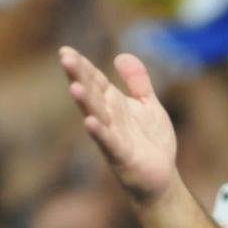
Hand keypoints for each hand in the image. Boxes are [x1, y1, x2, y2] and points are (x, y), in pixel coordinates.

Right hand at [59, 47, 177, 202]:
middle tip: (65, 58)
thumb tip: (121, 55)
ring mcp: (113, 136)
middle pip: (92, 93)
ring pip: (96, 116)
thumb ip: (137, 81)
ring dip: (85, 103)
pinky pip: (108, 142)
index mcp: (114, 103)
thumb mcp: (148, 105)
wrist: (162, 176)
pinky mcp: (121, 155)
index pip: (95, 81)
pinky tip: (89, 122)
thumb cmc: (151, 141)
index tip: (66, 50)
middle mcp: (109, 117)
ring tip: (74, 86)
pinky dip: (99, 133)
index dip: (83, 66)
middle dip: (79, 77)